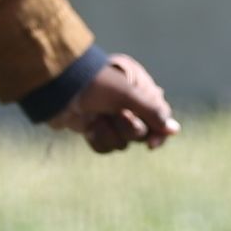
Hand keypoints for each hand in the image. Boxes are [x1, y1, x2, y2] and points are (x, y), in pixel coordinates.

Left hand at [49, 54, 179, 154]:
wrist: (55, 87)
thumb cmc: (93, 83)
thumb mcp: (127, 95)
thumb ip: (153, 112)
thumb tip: (174, 130)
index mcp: (140, 91)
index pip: (160, 117)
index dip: (158, 132)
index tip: (151, 144)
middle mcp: (128, 105)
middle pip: (142, 133)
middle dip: (129, 129)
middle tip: (118, 116)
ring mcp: (110, 117)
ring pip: (123, 143)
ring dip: (111, 134)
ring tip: (97, 119)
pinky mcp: (93, 129)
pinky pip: (106, 147)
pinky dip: (99, 140)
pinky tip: (89, 129)